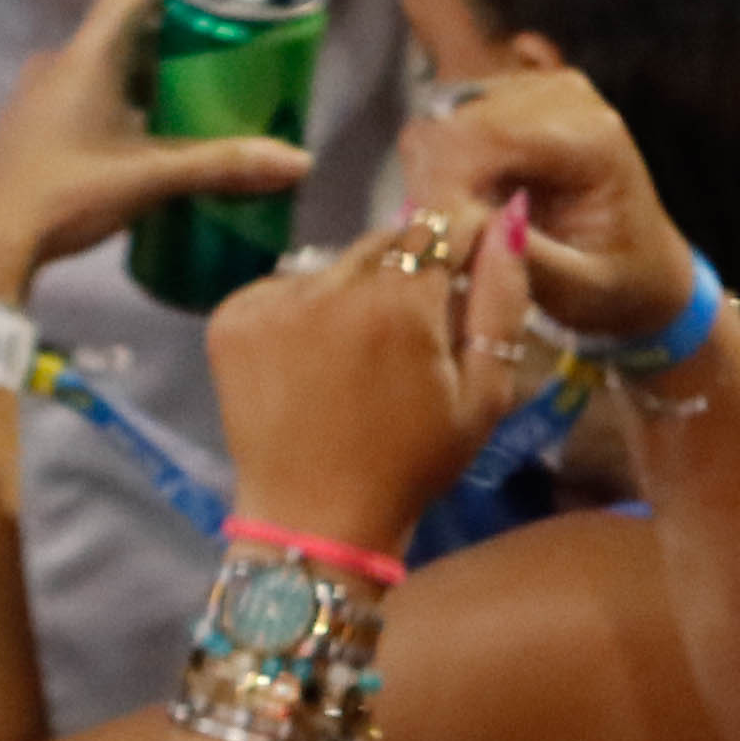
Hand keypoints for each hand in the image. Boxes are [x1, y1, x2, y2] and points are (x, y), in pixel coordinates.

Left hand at [0, 0, 316, 301]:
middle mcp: (59, 65)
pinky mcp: (35, 126)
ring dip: (154, 76)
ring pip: (108, 67)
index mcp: (85, 59)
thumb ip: (222, 166)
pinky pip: (91, 94)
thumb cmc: (65, 194)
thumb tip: (301, 162)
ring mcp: (41, 95)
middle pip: (126, 30)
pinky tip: (154, 139)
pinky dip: (129, 102)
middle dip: (179, 40)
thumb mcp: (151, 179)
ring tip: (201, 101)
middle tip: (228, 59)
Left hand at [208, 206, 530, 551]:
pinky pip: (285, 285)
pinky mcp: (232, 318)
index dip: (464, 233)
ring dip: (358, 286)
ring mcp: (271, 300)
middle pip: (387, 238)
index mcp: (401, 306)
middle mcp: (330, 288)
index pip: (440, 224)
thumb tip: (506, 223)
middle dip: (412, 264)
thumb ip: (501, 303)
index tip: (472, 258)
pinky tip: (316, 357)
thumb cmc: (414, 464)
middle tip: (417, 325)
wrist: (314, 517)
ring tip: (363, 348)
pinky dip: (306, 307)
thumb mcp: (484, 395)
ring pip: (336, 262)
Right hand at [399, 66, 697, 347]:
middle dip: (431, 194)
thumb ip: (528, 259)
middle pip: (451, 127)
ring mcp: (529, 91)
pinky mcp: (502, 102)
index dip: (440, 189)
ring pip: (435, 129)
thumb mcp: (581, 289)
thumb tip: (464, 224)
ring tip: (460, 241)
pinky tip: (465, 216)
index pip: (485, 138)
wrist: (639, 265)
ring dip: (430, 188)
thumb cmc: (616, 282)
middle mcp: (562, 97)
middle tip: (437, 256)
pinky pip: (439, 134)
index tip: (427, 250)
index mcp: (593, 136)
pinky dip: (436, 179)